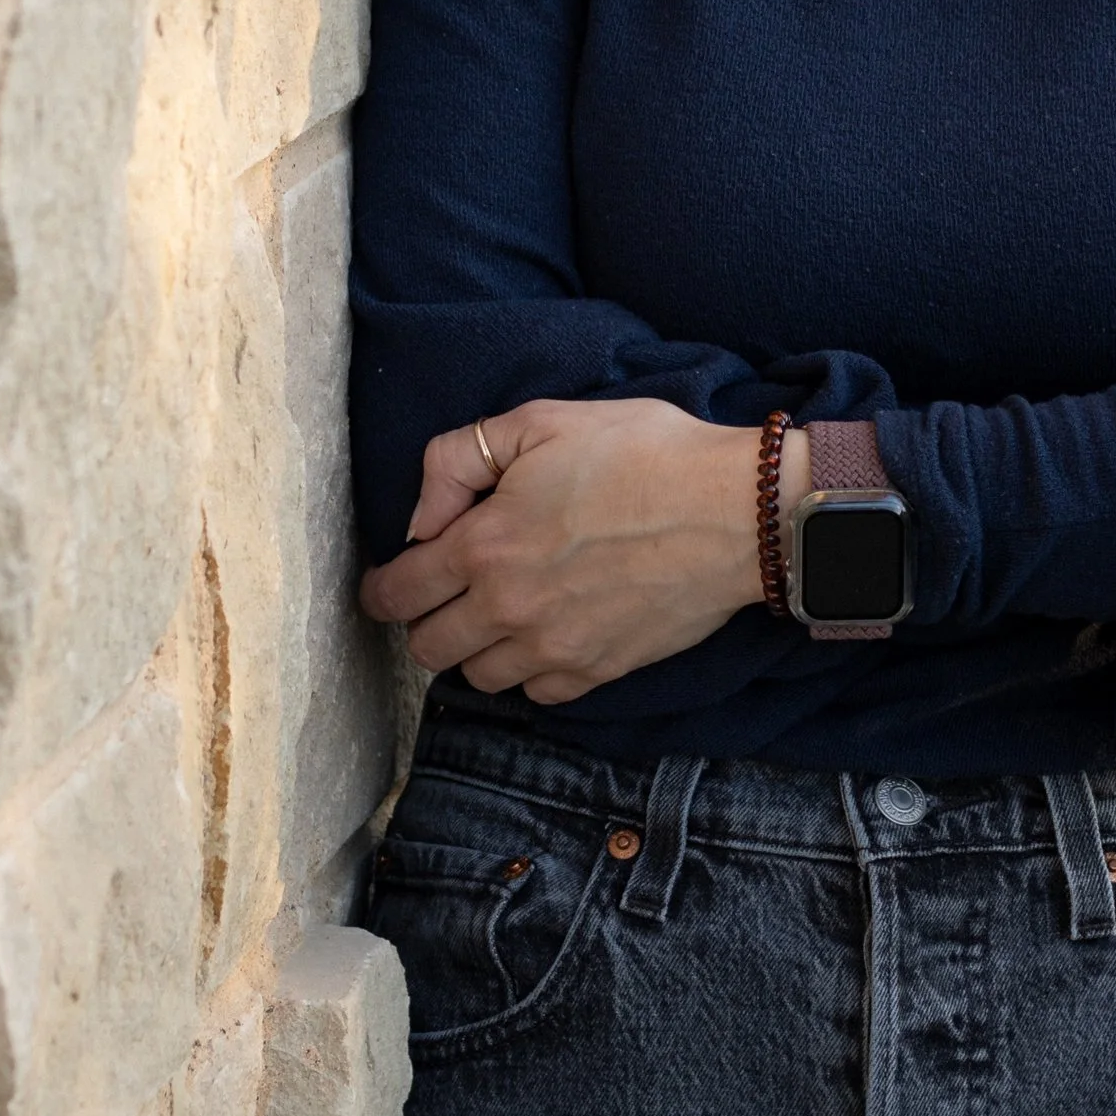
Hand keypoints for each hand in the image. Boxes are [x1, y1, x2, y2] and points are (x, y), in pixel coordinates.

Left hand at [360, 402, 810, 702]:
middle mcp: (507, 608)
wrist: (735, 511)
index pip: (397, 592)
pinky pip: (534, 694)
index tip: (388, 584)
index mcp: (483, 546)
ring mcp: (552, 648)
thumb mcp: (542, 421)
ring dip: (475, 649)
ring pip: (476, 677)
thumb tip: (423, 519)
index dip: (380, 589)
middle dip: (425, 619)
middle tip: (448, 592)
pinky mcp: (596, 672)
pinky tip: (546, 634)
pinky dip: (528, 671)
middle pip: (428, 646)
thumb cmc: (644, 453)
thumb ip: (458, 459)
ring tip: (499, 613)